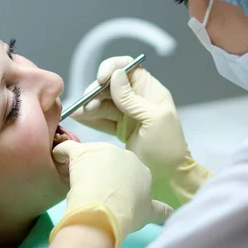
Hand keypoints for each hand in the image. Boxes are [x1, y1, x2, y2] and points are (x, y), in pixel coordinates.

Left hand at [49, 141, 171, 247]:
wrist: (108, 210)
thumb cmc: (129, 213)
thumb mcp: (149, 213)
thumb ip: (160, 209)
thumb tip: (171, 211)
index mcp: (141, 168)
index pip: (126, 170)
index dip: (117, 181)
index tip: (111, 192)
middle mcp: (125, 155)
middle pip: (109, 160)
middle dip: (102, 172)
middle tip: (95, 189)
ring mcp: (104, 150)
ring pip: (90, 155)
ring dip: (83, 166)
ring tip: (78, 182)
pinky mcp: (83, 152)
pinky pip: (68, 148)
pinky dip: (61, 151)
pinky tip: (58, 157)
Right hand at [72, 56, 212, 208]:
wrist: (169, 179)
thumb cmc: (166, 148)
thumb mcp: (152, 120)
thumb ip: (132, 99)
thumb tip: (115, 74)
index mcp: (150, 91)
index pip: (129, 68)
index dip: (112, 68)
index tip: (101, 78)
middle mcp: (137, 99)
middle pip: (111, 85)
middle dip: (97, 91)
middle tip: (87, 103)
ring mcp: (127, 114)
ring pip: (103, 102)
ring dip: (90, 105)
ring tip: (79, 113)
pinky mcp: (119, 129)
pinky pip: (101, 119)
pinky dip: (89, 118)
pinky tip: (78, 118)